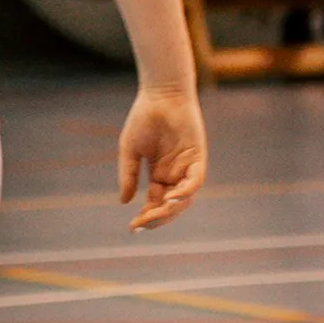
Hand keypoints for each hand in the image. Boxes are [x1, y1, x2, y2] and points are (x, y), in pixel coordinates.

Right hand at [117, 83, 205, 229]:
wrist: (160, 95)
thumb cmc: (144, 118)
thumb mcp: (130, 150)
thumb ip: (128, 175)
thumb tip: (124, 202)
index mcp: (160, 174)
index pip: (155, 202)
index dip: (146, 216)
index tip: (133, 227)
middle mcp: (175, 174)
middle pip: (170, 205)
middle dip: (157, 218)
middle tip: (142, 224)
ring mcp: (187, 166)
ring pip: (184, 198)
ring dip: (170, 209)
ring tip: (153, 215)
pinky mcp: (198, 157)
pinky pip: (195, 181)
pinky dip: (185, 192)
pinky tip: (170, 197)